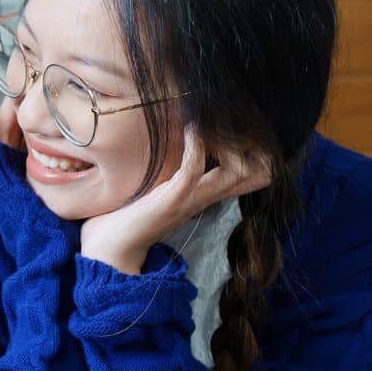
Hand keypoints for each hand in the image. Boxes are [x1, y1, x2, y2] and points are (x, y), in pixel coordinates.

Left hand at [79, 121, 270, 274]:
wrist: (110, 248)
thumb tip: (180, 134)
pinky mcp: (170, 201)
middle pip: (261, 171)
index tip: (235, 124)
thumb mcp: (162, 184)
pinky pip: (193, 170)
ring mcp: (191, 199)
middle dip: (254, 141)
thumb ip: (177, 166)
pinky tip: (188, 129)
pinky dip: (195, 145)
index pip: (258, 171)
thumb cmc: (130, 212)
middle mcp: (207, 196)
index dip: (259, 146)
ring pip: (238, 170)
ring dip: (227, 140)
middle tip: (227, 122)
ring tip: (207, 122)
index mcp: (208, 192)